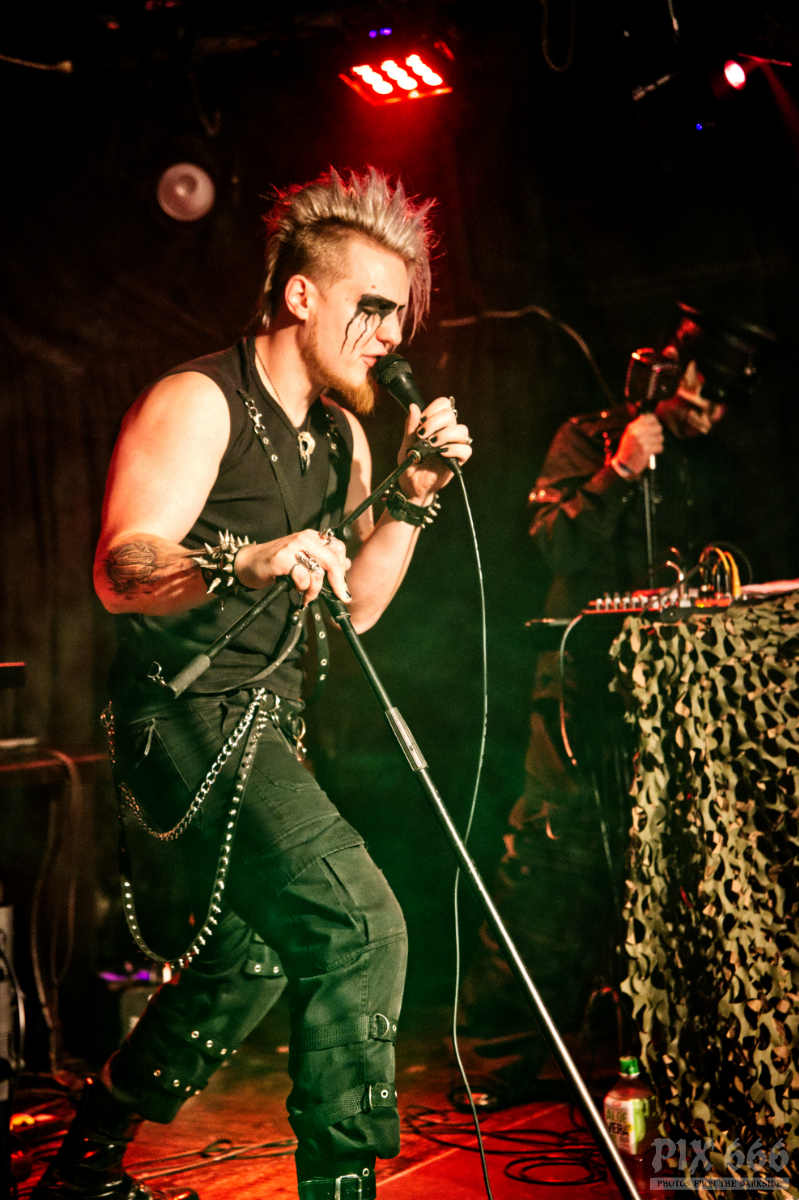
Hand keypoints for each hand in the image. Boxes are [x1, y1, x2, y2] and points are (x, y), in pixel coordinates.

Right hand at [234, 529, 351, 606]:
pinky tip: (295, 589)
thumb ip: (322, 560)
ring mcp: (292, 548)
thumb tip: (346, 565)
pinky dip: (301, 588)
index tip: (340, 582)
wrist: (248, 563)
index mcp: (311, 537)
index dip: (342, 566)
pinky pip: (302, 578)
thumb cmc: (276, 563)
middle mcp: (304, 538)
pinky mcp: (282, 559)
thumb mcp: (302, 559)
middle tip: (340, 596)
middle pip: (332, 561)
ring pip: (317, 573)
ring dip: (315, 590)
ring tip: (307, 595)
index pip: (338, 547)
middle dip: (338, 583)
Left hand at [397, 399, 472, 501]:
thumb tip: (413, 407)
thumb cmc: (411, 462)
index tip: (421, 421)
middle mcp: (447, 431)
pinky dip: (454, 449)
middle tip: (422, 434)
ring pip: (462, 430)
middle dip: (435, 422)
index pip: (444, 404)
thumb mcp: (407, 443)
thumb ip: (411, 426)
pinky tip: (441, 453)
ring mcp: (454, 445)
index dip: (433, 409)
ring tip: (432, 444)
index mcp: (436, 424)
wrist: (411, 484)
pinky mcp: (458, 459)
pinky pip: (465, 449)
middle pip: (451, 414)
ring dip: (445, 434)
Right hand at [612, 413, 663, 477]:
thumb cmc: (629, 449)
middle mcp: (636, 432)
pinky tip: (652, 452)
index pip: (651, 418)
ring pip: (660, 438)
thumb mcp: (630, 435)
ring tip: (652, 447)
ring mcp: (640, 441)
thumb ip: (640, 426)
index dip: (655, 423)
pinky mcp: (645, 450)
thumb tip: (654, 419)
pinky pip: (660, 447)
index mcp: (632, 427)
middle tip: (654, 440)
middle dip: (658, 434)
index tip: (654, 428)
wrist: (624, 465)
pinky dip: (658, 450)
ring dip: (658, 443)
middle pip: (658, 427)